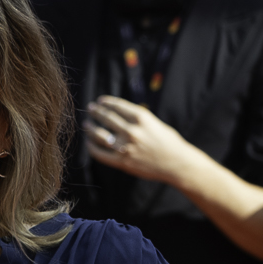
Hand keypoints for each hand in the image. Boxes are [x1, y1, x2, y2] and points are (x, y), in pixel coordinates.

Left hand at [84, 95, 198, 185]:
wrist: (176, 163)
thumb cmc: (168, 142)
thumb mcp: (155, 123)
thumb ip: (137, 119)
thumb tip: (118, 114)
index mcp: (141, 118)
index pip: (117, 106)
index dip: (106, 102)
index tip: (100, 101)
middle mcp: (131, 130)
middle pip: (106, 118)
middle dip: (96, 112)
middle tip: (90, 109)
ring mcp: (125, 147)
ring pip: (99, 134)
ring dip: (90, 128)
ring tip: (86, 123)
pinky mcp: (121, 161)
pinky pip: (100, 153)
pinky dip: (91, 146)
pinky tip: (88, 142)